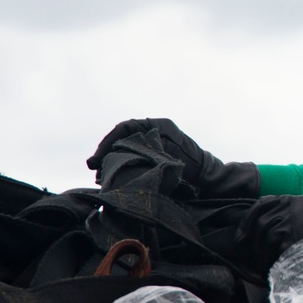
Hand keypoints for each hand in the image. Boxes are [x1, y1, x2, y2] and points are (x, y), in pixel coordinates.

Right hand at [87, 118, 259, 198]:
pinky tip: (112, 176)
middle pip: (122, 136)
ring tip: (101, 176)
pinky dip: (121, 164)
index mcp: (158, 125)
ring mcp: (155, 139)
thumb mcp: (166, 159)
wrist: (209, 178)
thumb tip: (116, 157)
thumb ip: (144, 154)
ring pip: (125, 146)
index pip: (125, 127)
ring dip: (111, 160)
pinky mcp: (154, 151)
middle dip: (106, 152)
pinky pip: (132, 154)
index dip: (107, 142)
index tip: (96, 159)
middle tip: (94, 169)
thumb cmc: (192, 168)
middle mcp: (155, 128)